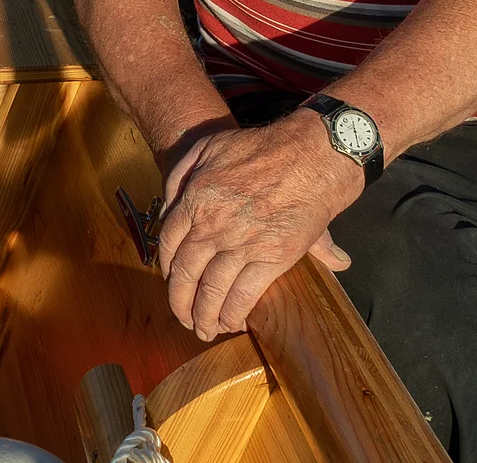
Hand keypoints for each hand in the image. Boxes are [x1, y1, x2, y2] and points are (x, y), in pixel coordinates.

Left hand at [156, 112, 358, 338]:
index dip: (167, 268)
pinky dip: (233, 313)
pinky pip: (244, 294)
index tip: (170, 281)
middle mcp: (212, 226)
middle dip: (180, 301)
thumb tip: (168, 207)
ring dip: (204, 315)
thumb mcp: (208, 146)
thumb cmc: (260, 148)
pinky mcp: (270, 257)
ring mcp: (240, 244)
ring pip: (211, 290)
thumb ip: (182, 174)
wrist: (309, 155)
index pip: (169, 244)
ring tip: (203, 329)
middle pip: (185, 273)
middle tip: (181, 317)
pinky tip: (230, 324)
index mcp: (194, 201)